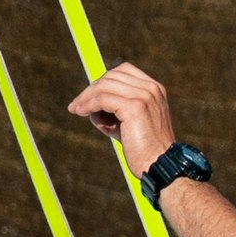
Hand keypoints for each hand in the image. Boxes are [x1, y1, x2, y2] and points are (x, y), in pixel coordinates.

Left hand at [69, 59, 173, 176]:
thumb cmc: (144, 150)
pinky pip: (102, 98)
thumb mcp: (129, 123)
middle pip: (112, 76)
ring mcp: (144, 96)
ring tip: (76, 109)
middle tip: (77, 104)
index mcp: (154, 89)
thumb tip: (88, 106)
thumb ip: (113, 111)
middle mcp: (151, 89)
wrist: (159, 165)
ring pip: (105, 85)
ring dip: (86, 97)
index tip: (90, 96)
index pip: (124, 71)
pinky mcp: (134, 107)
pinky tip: (81, 112)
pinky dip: (88, 104)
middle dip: (92, 89)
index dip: (104, 81)